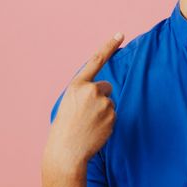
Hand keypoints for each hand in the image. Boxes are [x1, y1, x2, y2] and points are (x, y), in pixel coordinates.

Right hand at [43, 32, 124, 173]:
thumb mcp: (69, 102)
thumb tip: (103, 90)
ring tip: (88, 124)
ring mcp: (103, 103)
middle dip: (101, 97)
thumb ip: (85, 92)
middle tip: (87, 114)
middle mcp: (91, 90)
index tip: (120, 34)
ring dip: (103, 112)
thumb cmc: (65, 128)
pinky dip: (107, 122)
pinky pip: (113, 115)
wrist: (66, 152)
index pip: (96, 60)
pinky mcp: (112, 116)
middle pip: (106, 86)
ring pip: (110, 102)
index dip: (109, 46)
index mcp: (77, 85)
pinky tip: (95, 130)